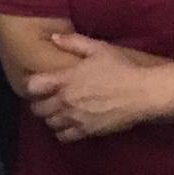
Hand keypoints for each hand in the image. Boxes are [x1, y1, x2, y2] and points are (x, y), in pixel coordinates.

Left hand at [24, 33, 152, 142]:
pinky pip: (64, 137)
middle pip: (38, 109)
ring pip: (49, 123)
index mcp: (65, 79)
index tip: (38, 83)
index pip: (32, 86)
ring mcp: (75, 118)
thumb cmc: (121, 68)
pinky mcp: (86, 131)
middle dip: (39, 103)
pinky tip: (70, 123)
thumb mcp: (98, 48)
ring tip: (59, 111)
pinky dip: (63, 131)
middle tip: (48, 98)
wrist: (142, 93)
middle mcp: (66, 101)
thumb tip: (53, 37)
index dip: (32, 85)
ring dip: (51, 117)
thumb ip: (73, 42)